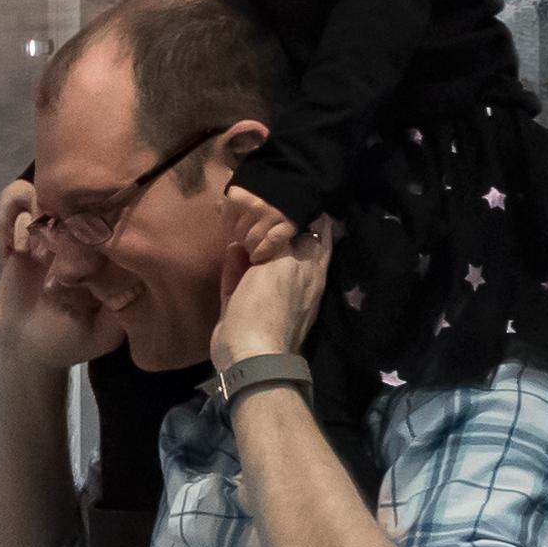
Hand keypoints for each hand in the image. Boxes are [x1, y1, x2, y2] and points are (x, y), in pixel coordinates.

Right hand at [0, 176, 121, 371]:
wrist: (27, 344)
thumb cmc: (70, 339)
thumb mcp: (106, 332)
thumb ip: (120, 307)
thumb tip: (129, 272)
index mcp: (107, 248)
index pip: (110, 210)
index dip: (93, 219)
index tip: (78, 247)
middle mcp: (81, 229)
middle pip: (74, 190)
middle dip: (57, 216)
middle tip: (46, 254)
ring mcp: (50, 225)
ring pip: (41, 187)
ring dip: (30, 217)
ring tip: (26, 252)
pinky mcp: (21, 227)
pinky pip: (12, 198)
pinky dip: (4, 219)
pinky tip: (7, 252)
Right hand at [213, 215, 333, 368]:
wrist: (249, 352)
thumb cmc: (270, 303)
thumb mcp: (283, 261)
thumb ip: (285, 237)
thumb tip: (285, 219)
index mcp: (312, 272)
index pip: (319, 236)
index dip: (310, 215)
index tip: (296, 195)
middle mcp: (295, 281)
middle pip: (288, 247)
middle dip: (276, 228)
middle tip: (263, 204)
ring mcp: (268, 295)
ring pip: (262, 263)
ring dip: (252, 245)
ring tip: (241, 220)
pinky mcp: (244, 306)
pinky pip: (240, 279)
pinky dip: (235, 264)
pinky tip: (228, 247)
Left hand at [220, 180, 301, 262]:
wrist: (298, 176)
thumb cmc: (266, 185)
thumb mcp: (245, 186)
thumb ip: (231, 199)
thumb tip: (218, 207)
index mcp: (238, 197)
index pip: (227, 224)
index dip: (231, 230)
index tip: (237, 231)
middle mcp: (253, 206)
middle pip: (239, 235)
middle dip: (242, 239)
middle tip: (248, 240)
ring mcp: (271, 215)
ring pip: (253, 241)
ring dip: (251, 248)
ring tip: (254, 248)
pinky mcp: (288, 224)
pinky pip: (272, 242)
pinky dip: (264, 251)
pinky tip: (258, 257)